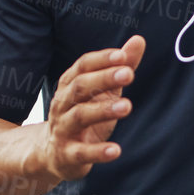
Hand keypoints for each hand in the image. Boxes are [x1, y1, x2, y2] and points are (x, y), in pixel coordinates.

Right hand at [41, 34, 145, 181]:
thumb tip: (139, 40)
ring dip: (103, 110)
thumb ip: (120, 67)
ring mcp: (63, 130)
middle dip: (103, 79)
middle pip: (80, 87)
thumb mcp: (103, 91)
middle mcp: (63, 104)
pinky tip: (116, 150)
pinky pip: (82, 152)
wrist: (54, 154)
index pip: (82, 66)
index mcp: (70, 86)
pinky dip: (99, 152)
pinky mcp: (68, 155)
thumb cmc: (84, 116)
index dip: (101, 60)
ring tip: (127, 106)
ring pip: (80, 116)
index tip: (123, 56)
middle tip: (129, 74)